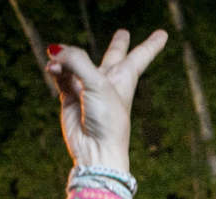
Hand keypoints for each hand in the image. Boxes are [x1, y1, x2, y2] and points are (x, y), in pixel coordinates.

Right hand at [45, 29, 168, 170]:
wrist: (95, 149)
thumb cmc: (107, 120)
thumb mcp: (98, 85)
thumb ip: (78, 62)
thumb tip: (56, 53)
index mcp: (125, 77)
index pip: (141, 55)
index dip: (152, 44)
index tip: (163, 33)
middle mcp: (108, 80)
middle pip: (114, 55)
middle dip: (118, 44)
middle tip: (123, 32)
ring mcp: (88, 87)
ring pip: (76, 61)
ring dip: (65, 58)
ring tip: (57, 62)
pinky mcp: (70, 95)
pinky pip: (61, 73)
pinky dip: (56, 69)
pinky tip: (52, 67)